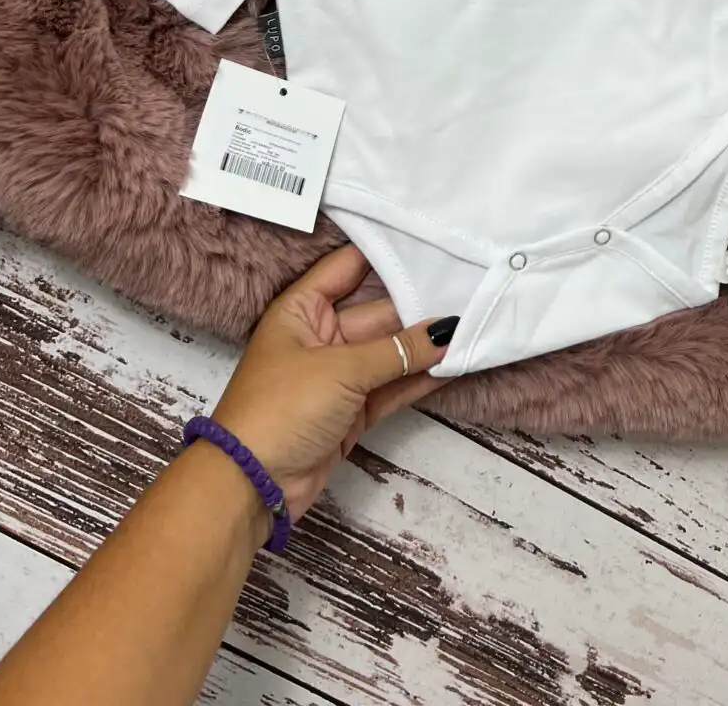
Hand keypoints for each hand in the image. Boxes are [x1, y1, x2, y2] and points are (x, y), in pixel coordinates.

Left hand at [211, 246, 454, 522]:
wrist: (253, 486)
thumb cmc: (282, 408)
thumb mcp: (340, 370)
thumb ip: (398, 350)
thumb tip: (447, 329)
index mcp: (302, 309)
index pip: (348, 267)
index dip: (386, 253)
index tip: (432, 241)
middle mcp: (320, 335)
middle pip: (378, 311)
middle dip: (419, 306)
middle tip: (471, 290)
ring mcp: (338, 375)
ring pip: (389, 352)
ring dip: (425, 346)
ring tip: (474, 325)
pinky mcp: (352, 410)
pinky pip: (392, 385)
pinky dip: (420, 378)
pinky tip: (456, 364)